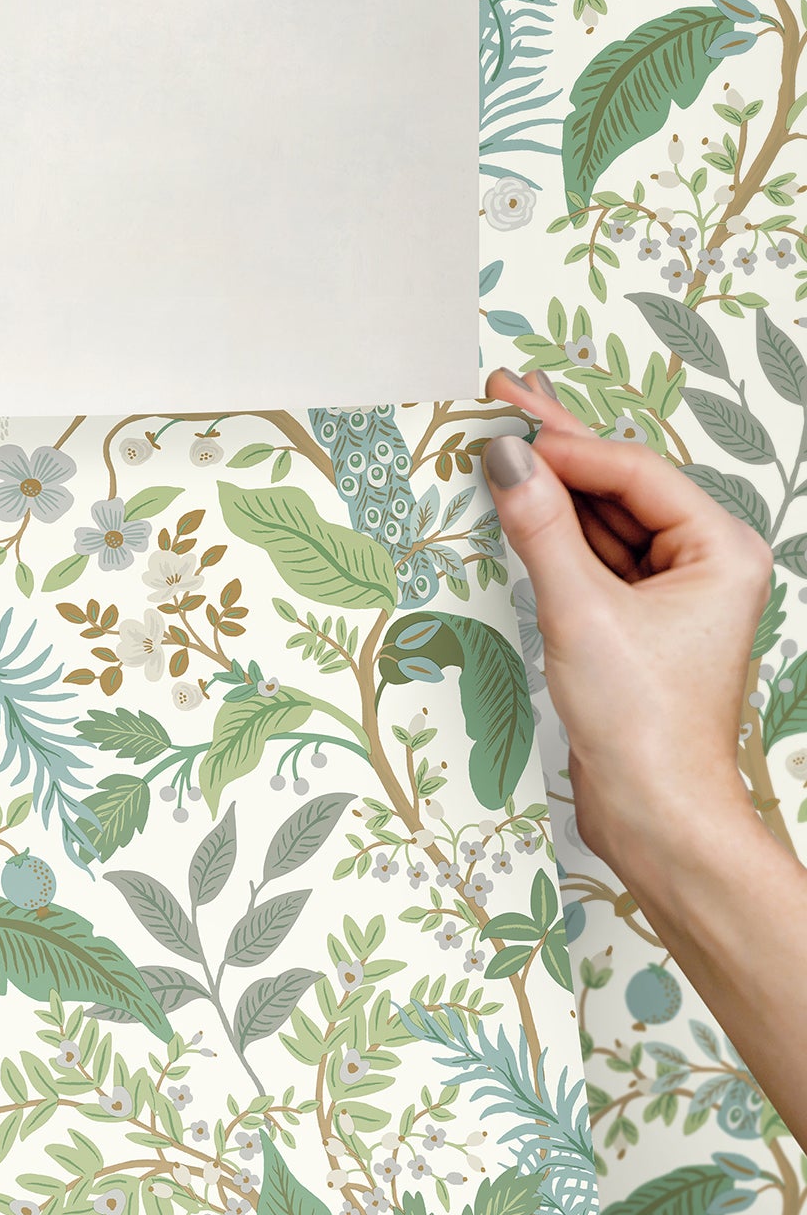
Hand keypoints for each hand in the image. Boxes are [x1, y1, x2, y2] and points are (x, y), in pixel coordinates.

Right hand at [480, 366, 773, 874]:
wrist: (656, 815)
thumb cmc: (646, 725)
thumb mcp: (583, 614)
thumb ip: (541, 531)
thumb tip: (507, 460)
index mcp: (720, 550)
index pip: (633, 473)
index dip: (566, 444)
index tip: (505, 419)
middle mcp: (702, 566)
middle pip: (619, 490)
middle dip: (558, 451)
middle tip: (502, 400)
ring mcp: (668, 599)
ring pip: (601, 527)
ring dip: (548, 496)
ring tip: (495, 453)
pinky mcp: (633, 629)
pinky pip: (590, 567)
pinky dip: (550, 543)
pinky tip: (516, 517)